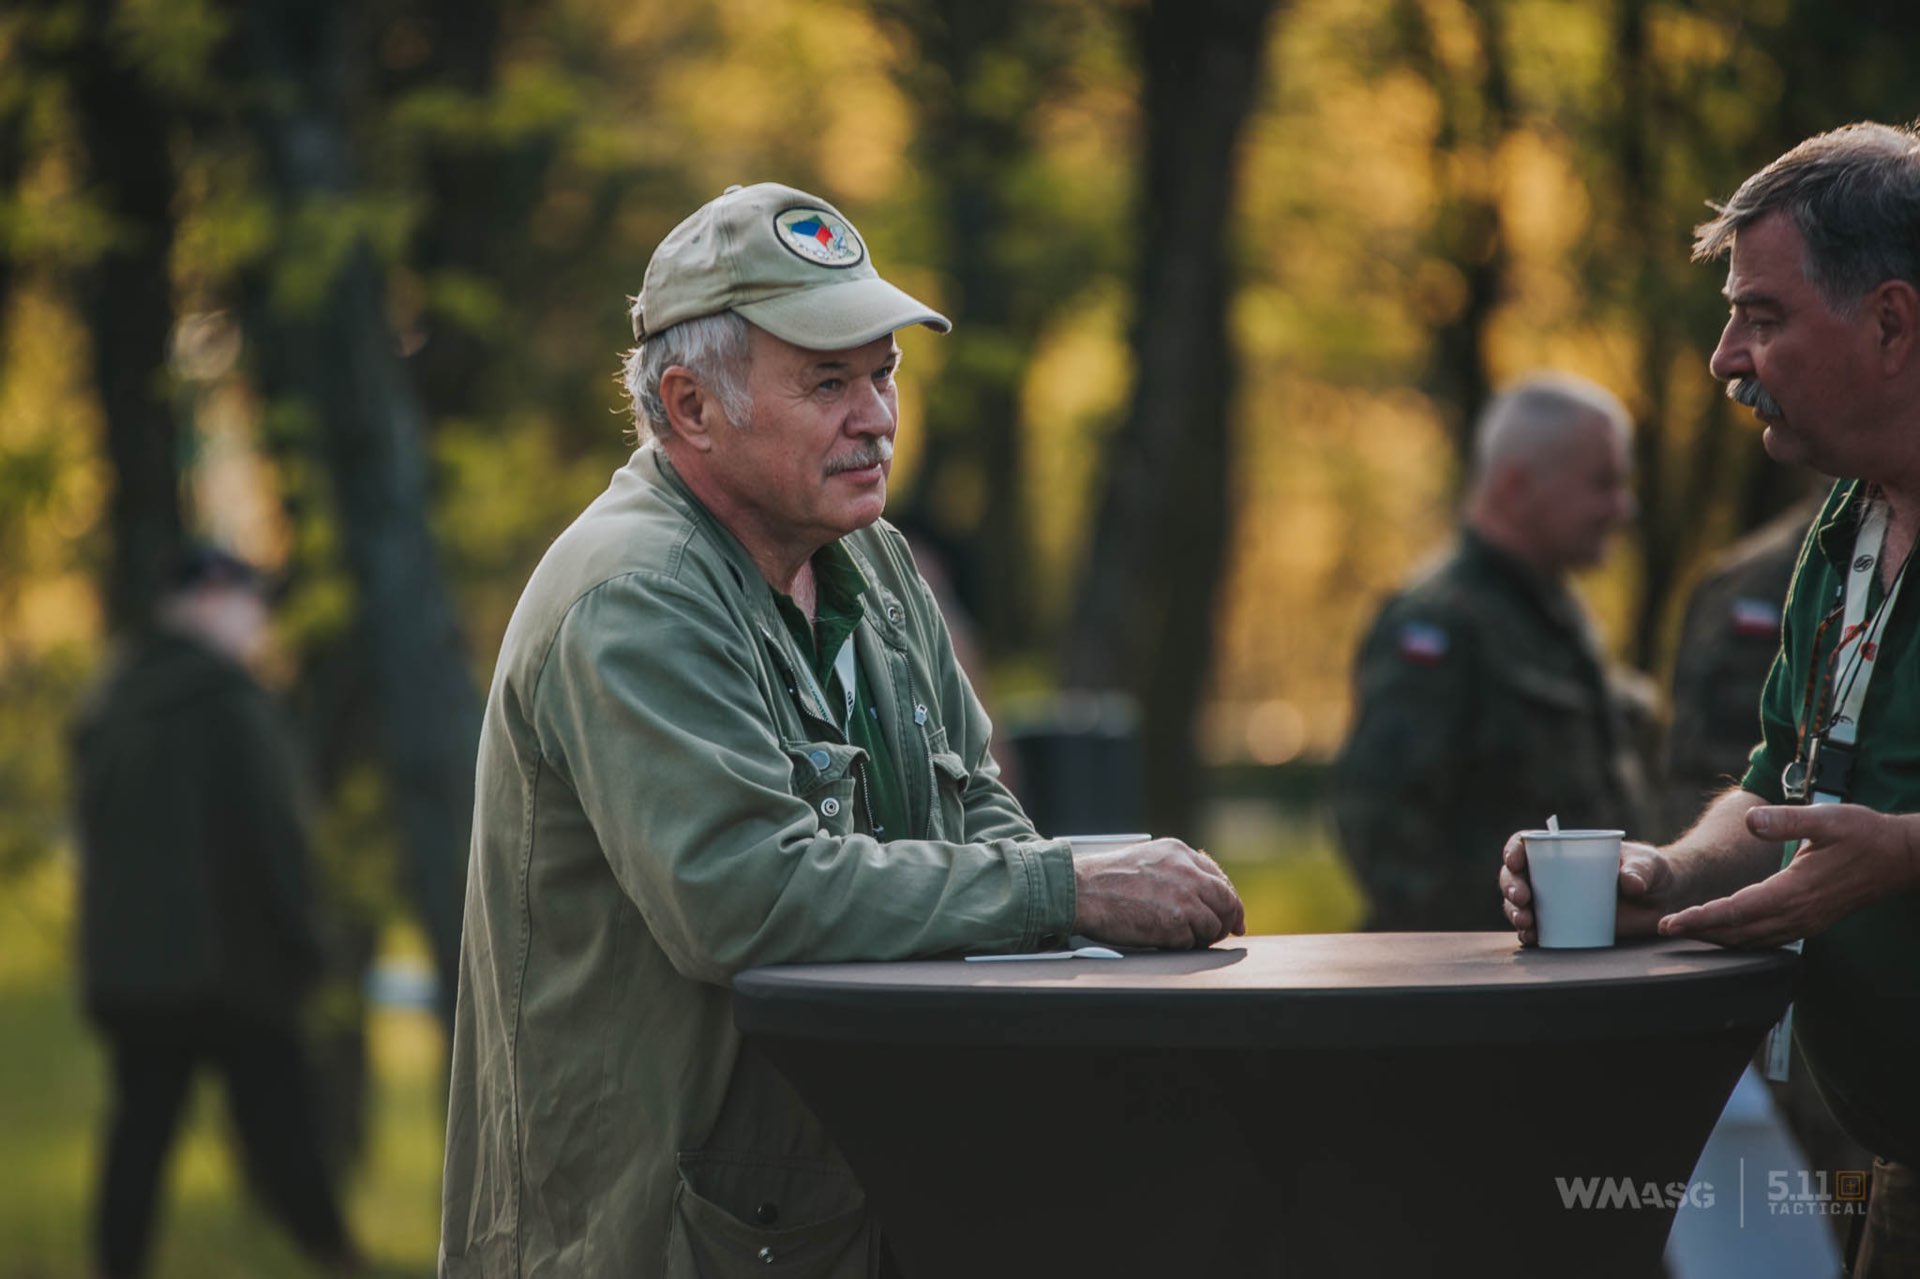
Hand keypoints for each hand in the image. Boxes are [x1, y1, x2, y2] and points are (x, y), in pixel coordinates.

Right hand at [1072, 839, 1245, 948]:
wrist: (1081, 890)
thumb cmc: (1104, 878)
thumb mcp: (1146, 858)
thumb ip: (1173, 869)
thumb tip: (1195, 891)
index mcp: (1179, 852)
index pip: (1218, 877)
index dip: (1228, 899)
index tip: (1231, 914)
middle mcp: (1187, 871)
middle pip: (1226, 900)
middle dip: (1228, 920)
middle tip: (1225, 932)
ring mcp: (1183, 897)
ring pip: (1214, 923)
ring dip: (1206, 936)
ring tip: (1192, 940)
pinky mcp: (1174, 922)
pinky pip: (1193, 940)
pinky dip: (1185, 945)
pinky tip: (1169, 942)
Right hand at [1499, 832, 1673, 945]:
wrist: (1662, 901)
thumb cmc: (1650, 872)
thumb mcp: (1647, 865)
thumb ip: (1639, 870)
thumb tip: (1629, 884)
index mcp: (1564, 851)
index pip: (1527, 844)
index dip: (1514, 850)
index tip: (1516, 861)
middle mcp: (1551, 875)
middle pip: (1515, 876)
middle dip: (1511, 887)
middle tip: (1522, 899)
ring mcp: (1554, 903)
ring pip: (1520, 905)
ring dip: (1515, 913)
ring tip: (1526, 923)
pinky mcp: (1563, 926)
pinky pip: (1537, 931)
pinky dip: (1529, 935)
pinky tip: (1532, 939)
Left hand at [1657, 804, 1919, 946]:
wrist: (1899, 857)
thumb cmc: (1863, 834)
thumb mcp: (1826, 817)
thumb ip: (1787, 819)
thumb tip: (1752, 821)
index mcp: (1796, 890)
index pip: (1738, 910)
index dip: (1702, 918)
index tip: (1672, 922)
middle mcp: (1799, 913)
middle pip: (1739, 932)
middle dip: (1700, 932)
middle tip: (1664, 929)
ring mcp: (1807, 922)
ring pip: (1753, 940)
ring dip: (1719, 938)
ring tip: (1687, 932)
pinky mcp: (1811, 922)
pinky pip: (1769, 938)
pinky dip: (1742, 938)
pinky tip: (1727, 932)